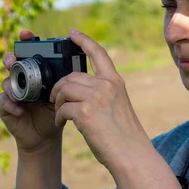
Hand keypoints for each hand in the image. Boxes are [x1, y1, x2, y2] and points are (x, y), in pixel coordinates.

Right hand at [0, 30, 62, 153]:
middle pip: (11, 62)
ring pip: (5, 81)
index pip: (28, 51)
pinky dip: (11, 104)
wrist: (47, 134)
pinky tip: (20, 109)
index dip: (25, 41)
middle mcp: (21, 78)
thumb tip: (73, 69)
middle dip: (10, 58)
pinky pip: (3, 101)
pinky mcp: (6, 107)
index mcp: (35, 71)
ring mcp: (12, 92)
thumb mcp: (61, 93)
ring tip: (19, 92)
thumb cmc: (55, 110)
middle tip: (14, 61)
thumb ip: (64, 81)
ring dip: (11, 85)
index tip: (26, 35)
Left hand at [49, 30, 151, 170]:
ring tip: (60, 115)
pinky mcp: (85, 112)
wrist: (132, 156)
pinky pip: (61, 108)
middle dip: (59, 87)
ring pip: (64, 90)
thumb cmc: (125, 136)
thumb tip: (79, 92)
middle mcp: (106, 85)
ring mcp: (96, 98)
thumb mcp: (118, 106)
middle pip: (71, 76)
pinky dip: (58, 116)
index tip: (72, 33)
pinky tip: (62, 124)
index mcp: (115, 82)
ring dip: (57, 102)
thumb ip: (103, 94)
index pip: (98, 53)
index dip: (83, 40)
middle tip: (56, 100)